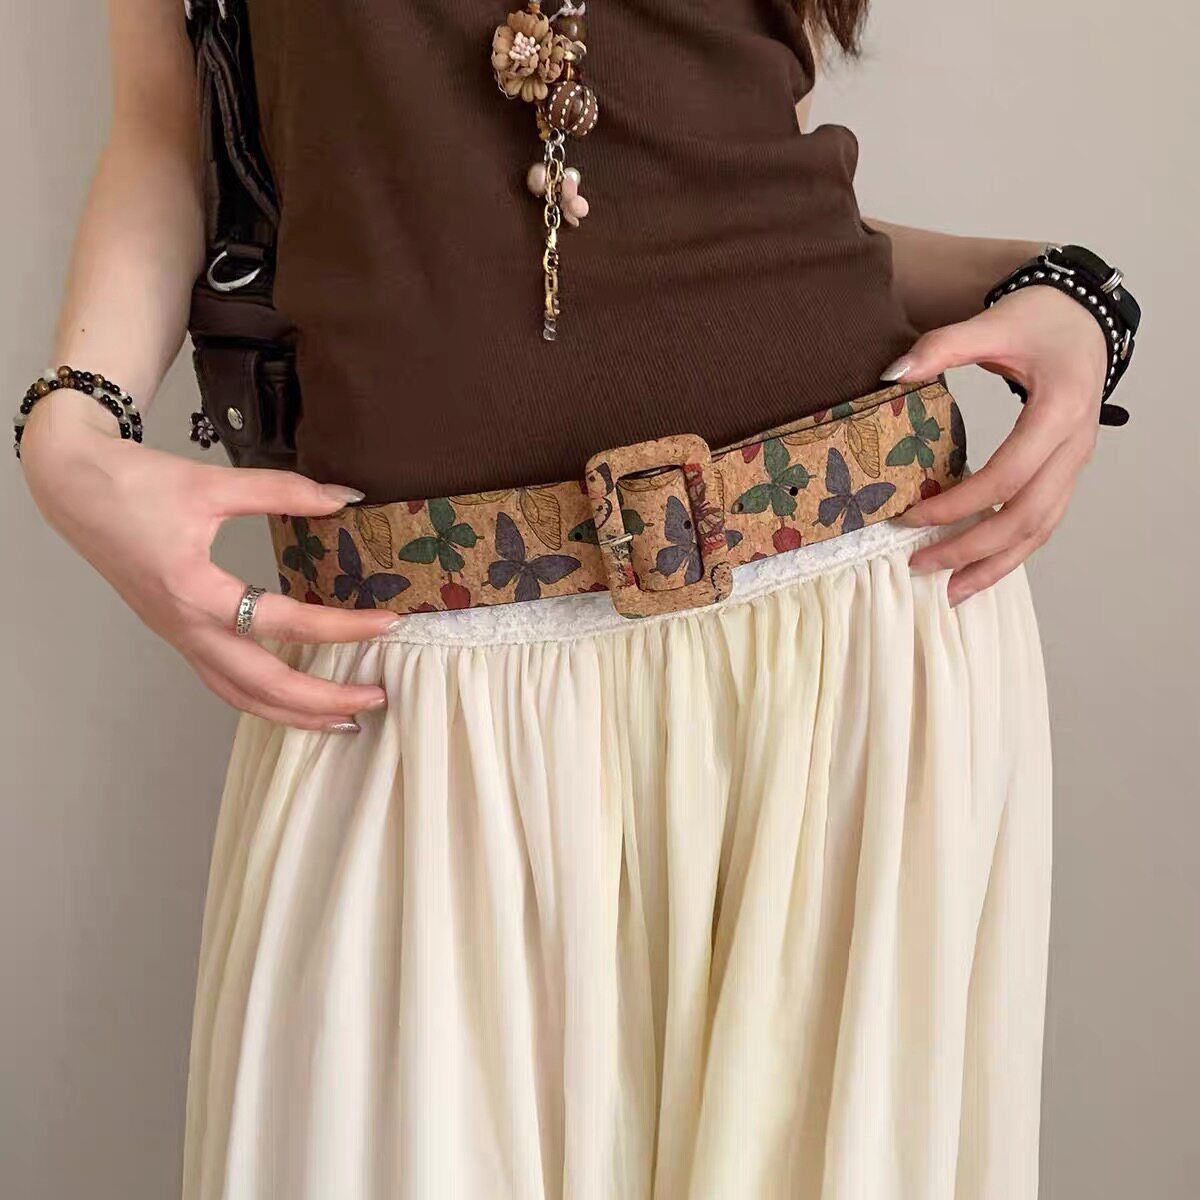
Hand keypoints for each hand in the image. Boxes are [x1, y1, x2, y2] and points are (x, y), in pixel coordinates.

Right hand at [20, 390, 395, 730]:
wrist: (74, 486)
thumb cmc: (136, 484)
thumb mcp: (213, 483)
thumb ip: (283, 491)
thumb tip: (346, 496)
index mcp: (196, 591)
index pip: (285, 622)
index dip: (342, 627)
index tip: (388, 623)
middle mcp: (187, 627)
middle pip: (262, 685)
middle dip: (323, 700)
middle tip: (376, 699)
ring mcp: (179, 637)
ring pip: (240, 696)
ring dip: (292, 714)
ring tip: (342, 718)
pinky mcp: (177, 634)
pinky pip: (223, 682)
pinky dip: (263, 699)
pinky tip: (293, 698)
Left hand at [884, 286, 1107, 604]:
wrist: (1084, 319)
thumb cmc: (1039, 321)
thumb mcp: (992, 323)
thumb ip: (942, 346)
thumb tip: (892, 374)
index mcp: (1059, 410)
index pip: (1008, 474)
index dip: (959, 502)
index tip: (910, 517)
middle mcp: (1075, 446)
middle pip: (1027, 516)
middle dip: (972, 548)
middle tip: (919, 565)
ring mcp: (1074, 464)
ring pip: (1041, 530)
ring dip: (995, 565)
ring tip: (950, 592)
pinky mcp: (1065, 473)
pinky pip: (1043, 523)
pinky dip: (1011, 552)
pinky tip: (977, 570)